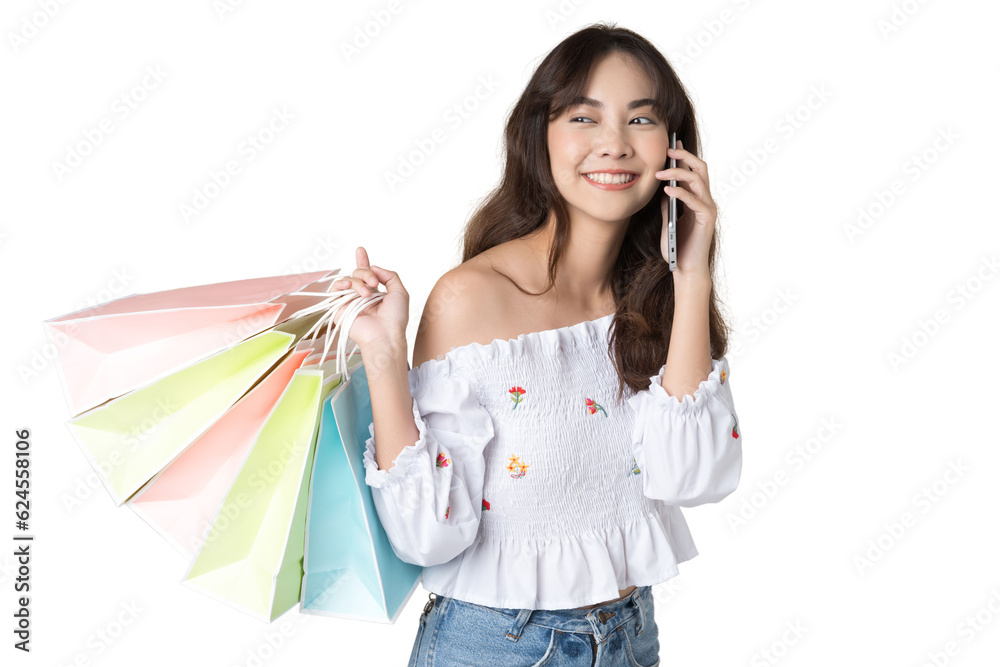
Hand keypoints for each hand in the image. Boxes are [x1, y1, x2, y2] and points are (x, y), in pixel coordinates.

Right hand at [330, 246, 408, 352]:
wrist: (385, 335)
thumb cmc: (395, 318)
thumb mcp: (400, 292)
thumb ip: (390, 275)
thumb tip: (374, 267)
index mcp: (374, 293)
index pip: (366, 274)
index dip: (363, 261)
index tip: (361, 250)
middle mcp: (361, 296)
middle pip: (358, 273)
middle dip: (366, 273)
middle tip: (375, 283)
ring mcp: (350, 301)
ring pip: (348, 279)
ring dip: (358, 281)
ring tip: (366, 293)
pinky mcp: (339, 308)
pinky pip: (335, 290)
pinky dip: (342, 284)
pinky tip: (351, 288)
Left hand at [655, 139, 716, 280]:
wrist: (685, 268)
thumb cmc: (676, 246)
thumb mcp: (667, 220)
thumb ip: (667, 203)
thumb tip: (662, 186)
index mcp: (697, 198)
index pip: (694, 170)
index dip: (684, 155)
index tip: (672, 142)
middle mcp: (706, 200)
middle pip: (700, 168)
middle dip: (684, 156)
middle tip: (668, 149)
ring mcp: (708, 208)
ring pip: (698, 180)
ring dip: (679, 173)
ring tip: (661, 172)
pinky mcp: (706, 219)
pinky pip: (694, 200)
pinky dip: (680, 192)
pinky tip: (666, 189)